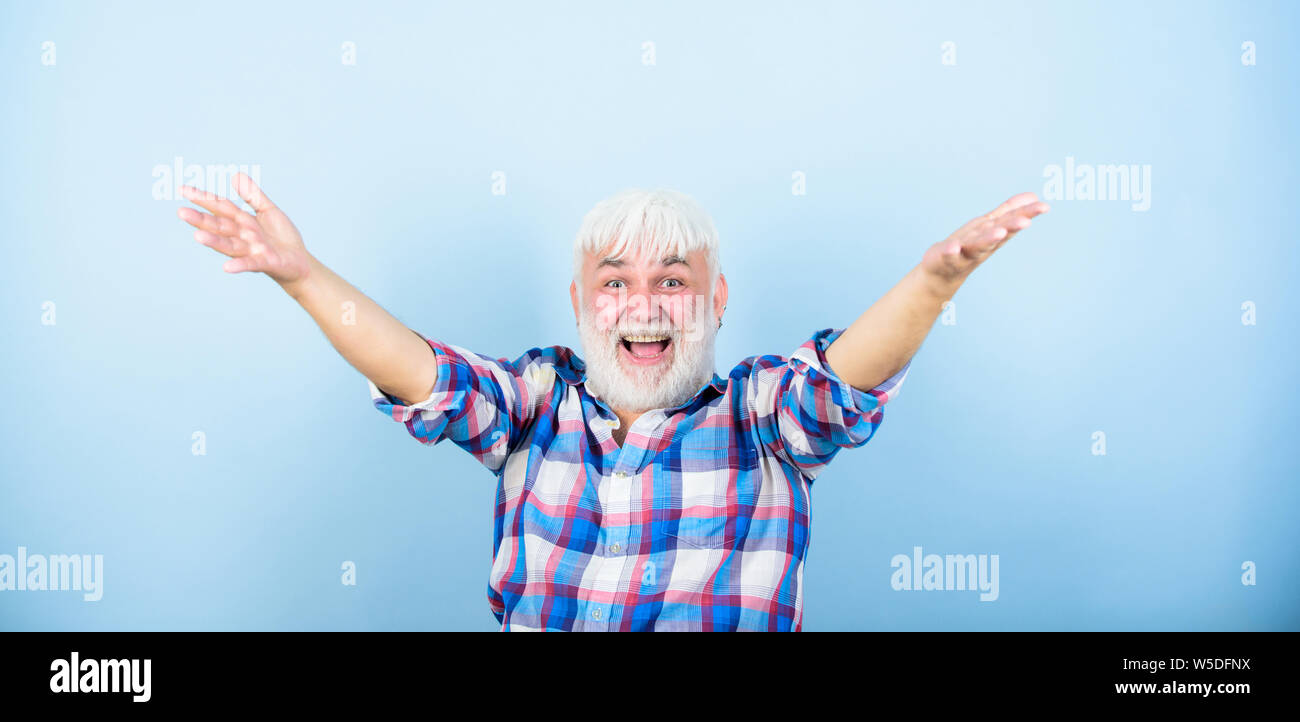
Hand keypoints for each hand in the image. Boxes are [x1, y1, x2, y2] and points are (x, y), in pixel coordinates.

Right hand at [177, 173, 312, 289]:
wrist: (300, 262)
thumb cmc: (282, 237)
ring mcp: (252, 250)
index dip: (203, 198)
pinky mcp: (265, 262)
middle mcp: (243, 236)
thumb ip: (252, 195)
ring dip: (214, 242)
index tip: (182, 189)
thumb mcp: (268, 211)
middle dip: (201, 220)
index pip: (220, 207)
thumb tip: (235, 175)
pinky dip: (239, 265)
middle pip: (220, 226)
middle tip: (181, 212)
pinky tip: (226, 267)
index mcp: (243, 221)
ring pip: (229, 245)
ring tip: (197, 236)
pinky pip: (250, 264)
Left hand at [921, 192, 1049, 286]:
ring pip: (978, 246)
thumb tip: (1034, 196)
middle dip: (1011, 227)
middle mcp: (982, 244)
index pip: (1011, 221)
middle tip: (1026, 221)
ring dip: (988, 240)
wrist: (942, 272)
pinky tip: (953, 248)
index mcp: (993, 233)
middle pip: (999, 234)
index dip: (1027, 213)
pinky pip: (948, 255)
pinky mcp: (945, 258)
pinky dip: (951, 252)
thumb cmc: (969, 247)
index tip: (1044, 206)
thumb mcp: (990, 226)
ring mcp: (964, 252)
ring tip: (998, 233)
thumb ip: (1009, 211)